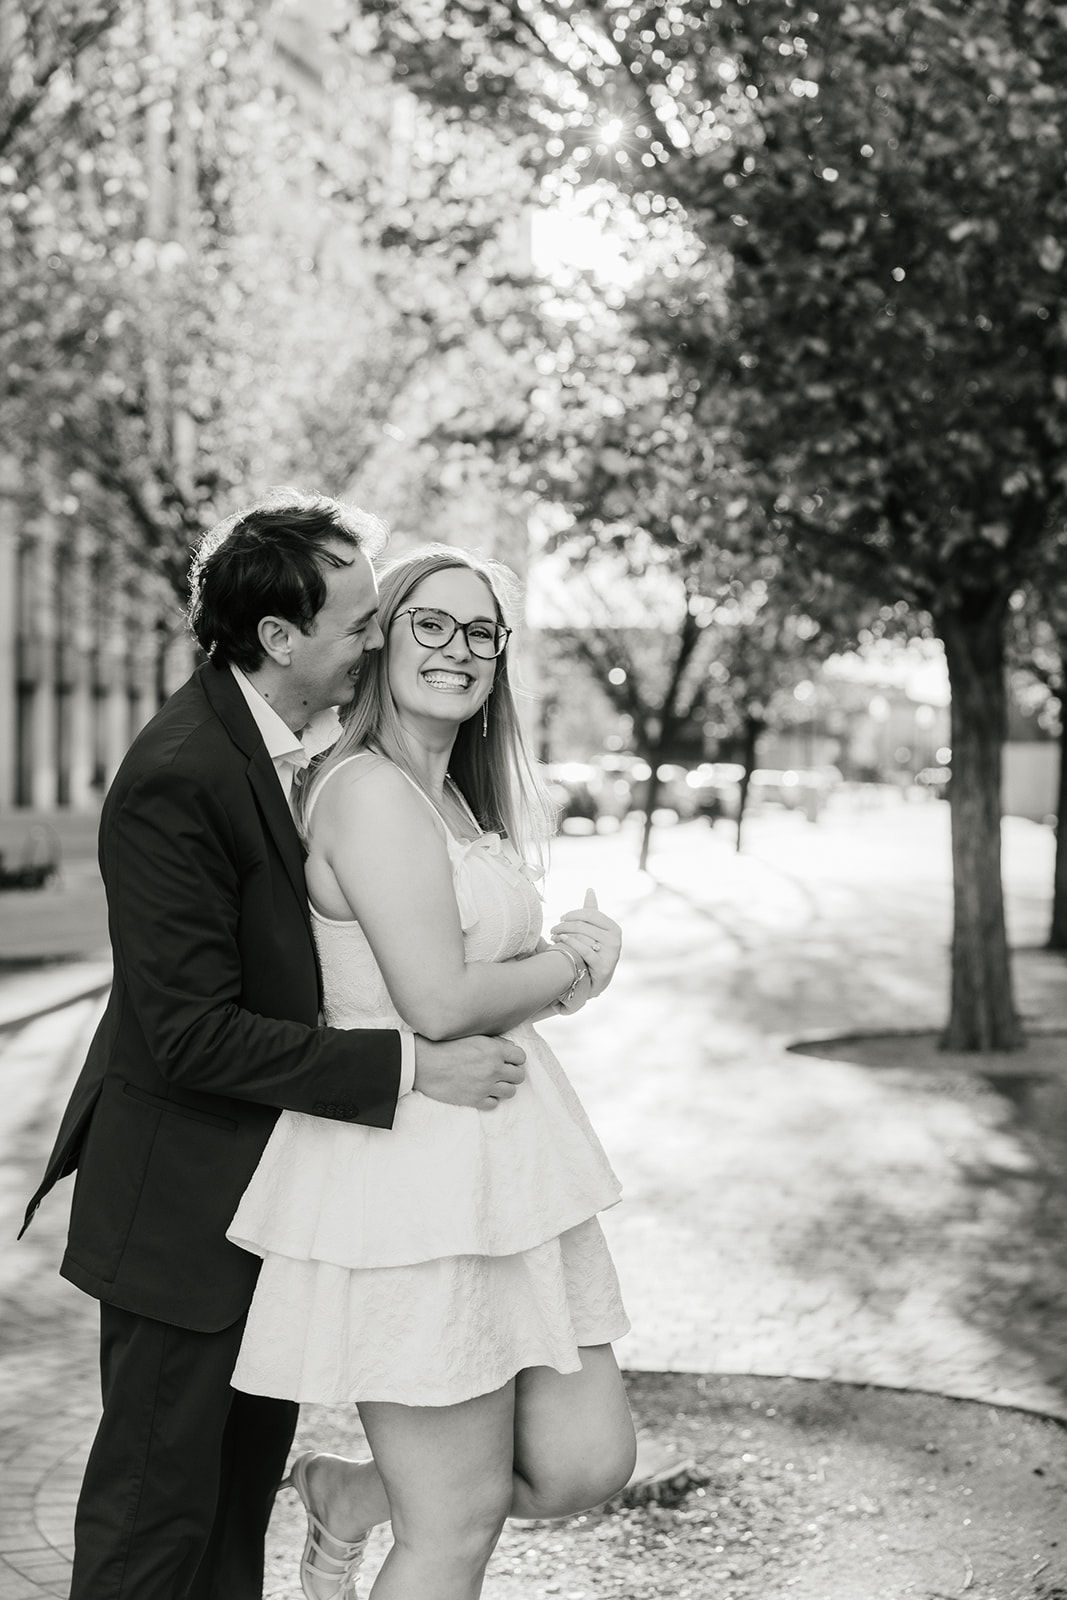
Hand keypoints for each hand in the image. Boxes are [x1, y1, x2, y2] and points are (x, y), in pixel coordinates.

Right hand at [412, 1034, 526, 1111]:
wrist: (423, 1064)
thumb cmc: (443, 1045)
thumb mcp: (471, 1036)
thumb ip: (492, 1042)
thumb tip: (508, 1047)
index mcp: (494, 1049)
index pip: (521, 1057)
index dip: (515, 1058)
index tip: (508, 1060)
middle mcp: (493, 1068)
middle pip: (519, 1076)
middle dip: (512, 1073)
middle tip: (502, 1072)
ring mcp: (485, 1086)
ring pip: (511, 1092)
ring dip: (503, 1087)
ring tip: (493, 1083)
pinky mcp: (475, 1100)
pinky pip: (494, 1104)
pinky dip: (490, 1099)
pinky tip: (482, 1092)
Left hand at [550, 888, 621, 998]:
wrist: (596, 980)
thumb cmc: (593, 950)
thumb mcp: (595, 931)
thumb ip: (592, 911)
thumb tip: (589, 889)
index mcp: (613, 927)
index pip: (590, 913)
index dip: (573, 914)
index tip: (561, 918)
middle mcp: (615, 939)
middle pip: (583, 925)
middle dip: (564, 925)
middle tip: (553, 929)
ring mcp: (611, 953)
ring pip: (582, 937)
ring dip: (563, 935)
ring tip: (553, 937)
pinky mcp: (604, 966)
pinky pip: (584, 951)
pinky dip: (570, 944)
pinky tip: (560, 942)